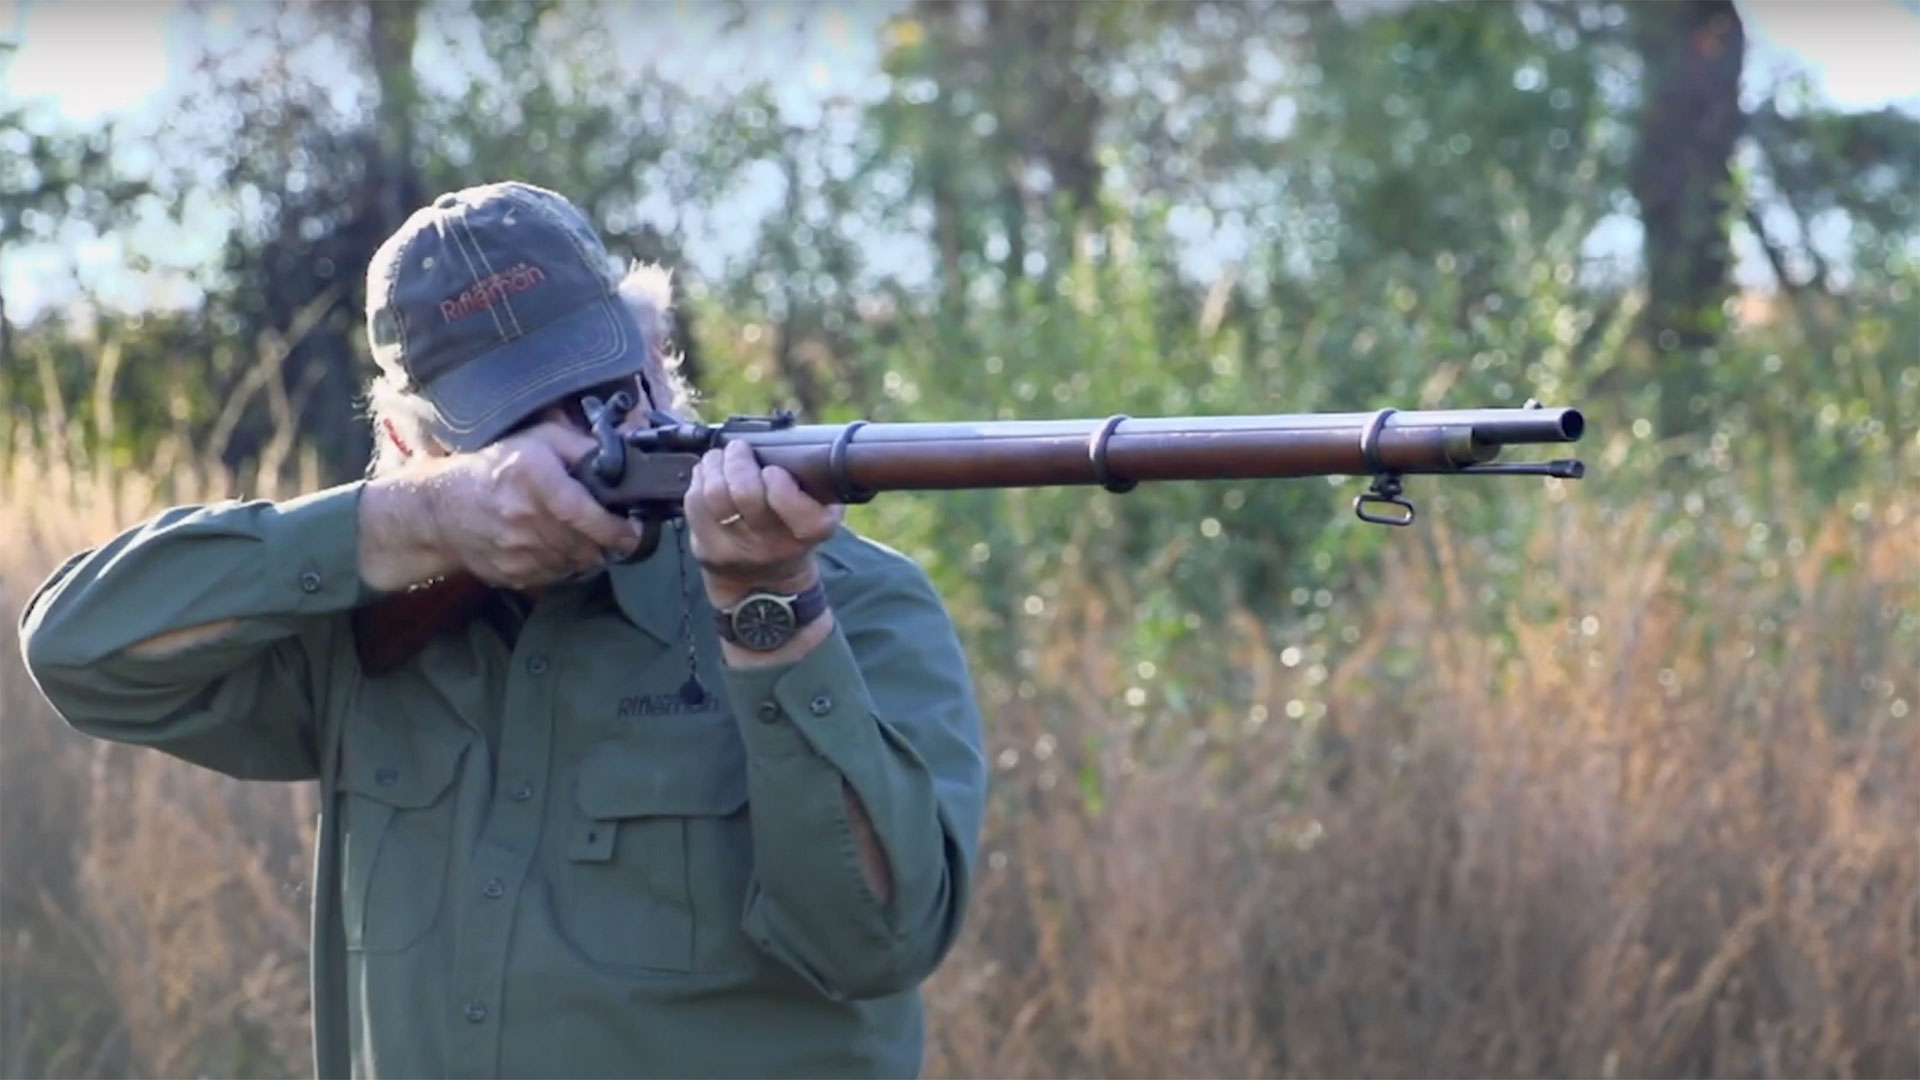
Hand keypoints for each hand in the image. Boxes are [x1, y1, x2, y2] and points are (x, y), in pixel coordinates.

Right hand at [427, 420, 645, 588]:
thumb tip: (619, 460)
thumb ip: (581, 447)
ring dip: (588, 554)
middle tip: (617, 534)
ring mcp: (516, 550)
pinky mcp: (511, 574)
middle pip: (586, 544)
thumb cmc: (496, 468)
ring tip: (587, 538)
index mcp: (533, 479)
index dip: (617, 528)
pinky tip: (559, 546)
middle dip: (607, 542)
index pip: (585, 514)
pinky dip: (565, 564)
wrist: (441, 509)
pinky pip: (555, 576)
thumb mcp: (539, 439)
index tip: (634, 531)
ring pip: (575, 563)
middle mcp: (525, 517)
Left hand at [685, 439, 843, 602]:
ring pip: (713, 494)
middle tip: (740, 450)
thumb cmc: (794, 532)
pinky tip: (709, 474)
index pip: (788, 501)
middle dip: (738, 460)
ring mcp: (735, 550)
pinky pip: (694, 502)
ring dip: (715, 464)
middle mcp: (772, 545)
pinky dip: (700, 479)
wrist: (766, 583)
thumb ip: (816, 482)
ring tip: (722, 457)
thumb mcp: (822, 510)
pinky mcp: (707, 550)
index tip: (772, 470)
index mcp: (809, 532)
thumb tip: (786, 444)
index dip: (776, 479)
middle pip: (745, 492)